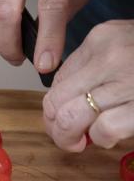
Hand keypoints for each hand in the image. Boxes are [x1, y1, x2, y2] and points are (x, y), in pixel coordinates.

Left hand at [43, 20, 133, 150]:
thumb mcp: (125, 46)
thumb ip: (95, 67)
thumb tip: (62, 102)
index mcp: (102, 38)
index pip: (58, 80)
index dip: (54, 107)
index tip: (62, 120)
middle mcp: (111, 54)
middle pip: (57, 100)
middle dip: (56, 127)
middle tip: (69, 139)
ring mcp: (129, 78)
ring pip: (72, 116)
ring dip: (71, 137)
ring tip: (84, 141)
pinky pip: (105, 128)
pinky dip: (102, 139)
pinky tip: (111, 138)